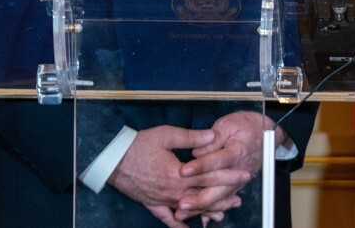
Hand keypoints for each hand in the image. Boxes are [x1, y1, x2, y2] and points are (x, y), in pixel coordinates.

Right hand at [108, 126, 249, 227]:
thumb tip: (213, 135)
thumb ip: (192, 137)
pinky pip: (167, 218)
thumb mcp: (167, 135)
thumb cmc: (138, 146)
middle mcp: (172, 191)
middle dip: (223, 197)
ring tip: (222, 214)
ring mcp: (162, 200)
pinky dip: (178, 224)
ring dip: (206, 212)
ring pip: (189, 209)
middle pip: (203, 196)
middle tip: (239, 199)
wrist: (112, 160)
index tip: (243, 175)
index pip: (209, 176)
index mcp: (179, 174)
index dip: (228, 176)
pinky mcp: (152, 203)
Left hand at [174, 112, 286, 221]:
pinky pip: (222, 201)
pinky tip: (196, 215)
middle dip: (199, 198)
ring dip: (201, 207)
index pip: (218, 161)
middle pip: (220, 188)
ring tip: (183, 212)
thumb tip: (196, 152)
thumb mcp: (229, 125)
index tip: (183, 171)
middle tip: (181, 202)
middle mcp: (239, 170)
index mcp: (238, 152)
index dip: (200, 166)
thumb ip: (213, 138)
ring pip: (219, 198)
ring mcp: (238, 181)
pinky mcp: (235, 186)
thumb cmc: (244, 126)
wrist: (263, 134)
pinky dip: (209, 210)